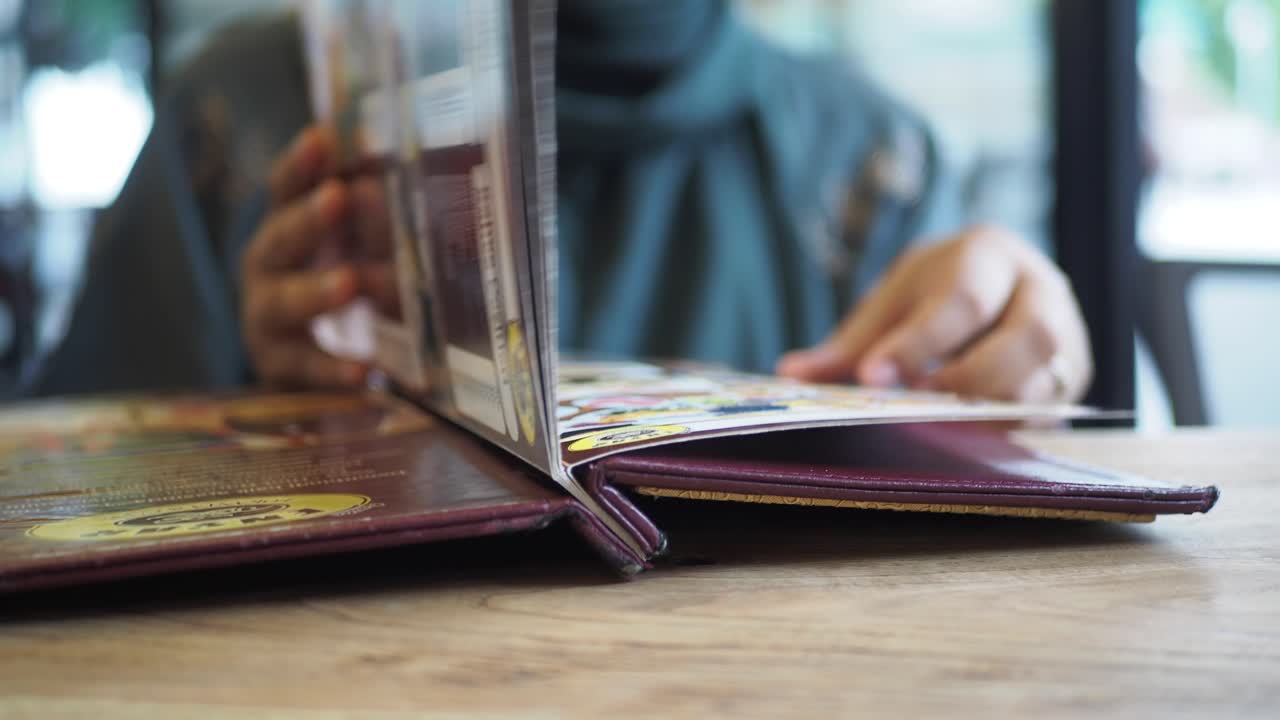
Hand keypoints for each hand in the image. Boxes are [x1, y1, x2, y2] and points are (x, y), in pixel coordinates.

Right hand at [241, 125, 369, 388]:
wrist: (303, 359)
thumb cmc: (338, 279)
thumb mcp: (358, 242)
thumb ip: (373, 212)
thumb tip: (394, 177)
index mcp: (286, 223)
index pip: (287, 187)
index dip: (302, 163)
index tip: (322, 138)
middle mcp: (266, 264)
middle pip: (280, 236)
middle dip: (308, 218)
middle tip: (338, 198)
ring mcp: (266, 315)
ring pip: (282, 300)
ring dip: (315, 290)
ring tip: (349, 282)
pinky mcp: (279, 365)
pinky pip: (305, 366)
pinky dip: (332, 368)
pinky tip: (364, 371)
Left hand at [776, 226, 1092, 402]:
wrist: (993, 280)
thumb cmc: (935, 290)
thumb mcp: (891, 300)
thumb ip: (849, 342)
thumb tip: (791, 374)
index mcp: (989, 256)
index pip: (962, 301)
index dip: (917, 344)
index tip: (872, 378)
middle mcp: (1042, 291)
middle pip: (1028, 339)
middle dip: (970, 379)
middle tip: (916, 408)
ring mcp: (1068, 336)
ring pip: (1047, 380)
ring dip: (990, 410)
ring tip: (937, 429)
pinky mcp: (1071, 380)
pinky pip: (1048, 412)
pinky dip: (1004, 429)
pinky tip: (963, 441)